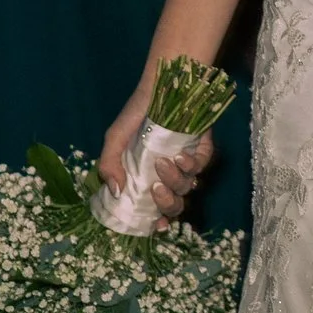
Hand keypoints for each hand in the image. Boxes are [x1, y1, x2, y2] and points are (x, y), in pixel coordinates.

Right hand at [100, 72, 215, 227]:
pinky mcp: (202, 150)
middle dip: (167, 204)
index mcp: (147, 178)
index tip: (155, 225)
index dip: (157, 222)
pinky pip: (201, 167)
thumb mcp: (115, 139)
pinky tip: (180, 157)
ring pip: (187, 187)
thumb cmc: (137, 113)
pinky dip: (192, 165)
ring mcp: (186, 163)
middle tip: (156, 190)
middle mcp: (168, 175)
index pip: (155, 209)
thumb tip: (116, 193)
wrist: (162, 86)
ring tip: (164, 164)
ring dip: (176, 180)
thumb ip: (109, 166)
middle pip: (175, 205)